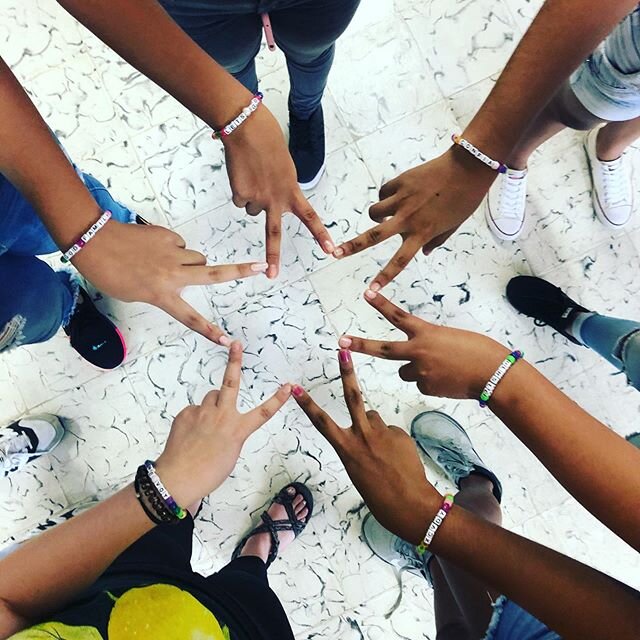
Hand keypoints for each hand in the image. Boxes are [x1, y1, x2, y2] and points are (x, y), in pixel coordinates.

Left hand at [72, 219, 266, 343]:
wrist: (95, 241)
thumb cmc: (111, 273)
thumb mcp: (137, 292)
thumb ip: (165, 288)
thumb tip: (188, 271)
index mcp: (162, 294)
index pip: (190, 317)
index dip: (210, 331)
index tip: (227, 342)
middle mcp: (172, 274)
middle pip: (215, 274)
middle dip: (241, 270)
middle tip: (263, 267)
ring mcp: (172, 253)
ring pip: (197, 258)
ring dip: (191, 262)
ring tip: (166, 262)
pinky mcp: (168, 236)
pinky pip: (180, 244)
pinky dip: (173, 248)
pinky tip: (155, 248)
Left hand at [154, 342, 290, 505]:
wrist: (179, 479)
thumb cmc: (208, 472)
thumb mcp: (229, 452)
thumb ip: (229, 429)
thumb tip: (218, 413)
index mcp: (237, 430)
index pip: (264, 412)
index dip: (278, 399)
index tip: (289, 386)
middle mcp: (222, 417)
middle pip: (230, 382)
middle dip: (234, 360)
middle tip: (236, 343)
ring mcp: (202, 413)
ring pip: (211, 398)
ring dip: (212, 405)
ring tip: (205, 425)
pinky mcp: (186, 413)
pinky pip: (195, 409)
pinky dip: (196, 417)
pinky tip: (191, 433)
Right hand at [222, 103, 334, 278]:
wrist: (247, 128)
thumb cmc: (269, 144)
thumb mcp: (285, 170)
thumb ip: (282, 191)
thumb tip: (262, 208)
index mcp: (292, 191)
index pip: (310, 217)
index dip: (320, 235)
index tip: (331, 251)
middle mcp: (275, 199)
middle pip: (273, 234)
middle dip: (273, 256)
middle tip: (272, 275)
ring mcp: (256, 198)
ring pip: (252, 210)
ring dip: (252, 197)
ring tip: (254, 174)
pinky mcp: (240, 194)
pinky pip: (240, 200)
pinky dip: (240, 189)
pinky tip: (242, 173)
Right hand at [292, 350, 439, 544]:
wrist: (409, 506)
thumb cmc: (379, 494)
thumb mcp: (358, 469)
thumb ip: (359, 444)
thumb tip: (370, 426)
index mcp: (346, 450)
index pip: (322, 422)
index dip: (307, 404)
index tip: (295, 388)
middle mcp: (362, 437)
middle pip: (353, 398)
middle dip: (347, 372)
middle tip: (344, 351)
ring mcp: (382, 434)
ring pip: (373, 416)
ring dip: (375, 428)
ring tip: (384, 453)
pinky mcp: (399, 434)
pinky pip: (391, 430)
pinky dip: (392, 441)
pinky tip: (398, 458)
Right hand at [335, 147, 496, 288]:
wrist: (467, 168)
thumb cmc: (464, 199)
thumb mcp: (453, 226)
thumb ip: (436, 241)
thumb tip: (424, 252)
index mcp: (422, 233)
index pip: (398, 262)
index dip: (383, 278)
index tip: (370, 291)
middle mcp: (408, 219)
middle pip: (372, 236)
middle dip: (351, 246)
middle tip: (335, 253)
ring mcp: (402, 200)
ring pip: (375, 211)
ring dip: (377, 214)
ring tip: (386, 212)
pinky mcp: (400, 182)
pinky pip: (384, 192)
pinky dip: (388, 195)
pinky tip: (400, 192)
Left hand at [339, 290, 509, 399]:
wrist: (494, 374)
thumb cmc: (478, 350)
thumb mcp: (450, 337)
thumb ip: (428, 343)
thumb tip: (416, 358)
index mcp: (426, 333)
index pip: (398, 316)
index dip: (381, 304)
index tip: (366, 294)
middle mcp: (418, 351)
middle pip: (382, 349)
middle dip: (361, 345)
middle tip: (342, 341)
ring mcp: (420, 372)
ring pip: (405, 371)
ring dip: (416, 369)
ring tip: (441, 368)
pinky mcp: (426, 388)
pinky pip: (421, 384)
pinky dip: (431, 382)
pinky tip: (448, 380)